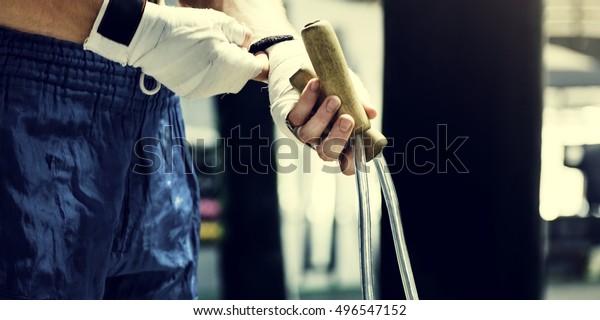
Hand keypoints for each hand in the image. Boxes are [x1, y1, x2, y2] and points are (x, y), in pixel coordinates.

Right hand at [84, 1, 267, 97]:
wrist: (148, 38)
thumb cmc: (185, 26)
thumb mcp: (218, 22)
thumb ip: (240, 33)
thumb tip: (248, 42)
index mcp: (231, 66)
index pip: (256, 69)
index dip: (258, 59)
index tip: (256, 51)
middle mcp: (219, 83)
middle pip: (241, 78)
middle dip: (241, 65)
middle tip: (232, 48)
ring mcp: (203, 90)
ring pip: (224, 83)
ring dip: (226, 71)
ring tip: (213, 52)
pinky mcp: (189, 92)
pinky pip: (208, 86)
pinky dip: (210, 75)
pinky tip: (199, 60)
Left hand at [288, 79, 376, 174]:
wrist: (312, 76)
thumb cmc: (337, 91)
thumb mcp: (354, 96)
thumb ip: (361, 105)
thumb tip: (371, 112)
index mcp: (339, 142)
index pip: (345, 164)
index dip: (350, 163)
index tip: (357, 148)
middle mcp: (320, 142)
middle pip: (326, 153)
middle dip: (338, 137)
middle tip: (348, 118)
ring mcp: (304, 132)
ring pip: (309, 135)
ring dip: (322, 117)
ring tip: (334, 99)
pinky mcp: (289, 119)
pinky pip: (296, 115)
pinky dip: (307, 99)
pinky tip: (316, 84)